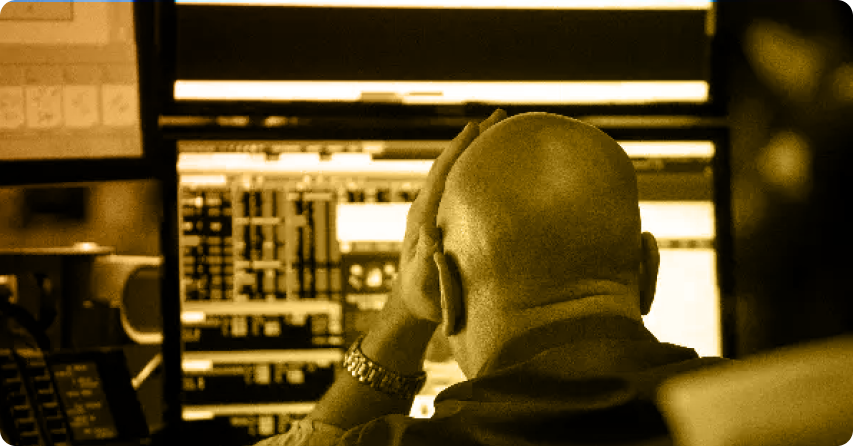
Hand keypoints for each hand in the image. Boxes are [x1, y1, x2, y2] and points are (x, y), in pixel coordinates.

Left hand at [386, 109, 507, 324]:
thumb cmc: (422, 296)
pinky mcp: (449, 217)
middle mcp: (431, 206)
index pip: (442, 174)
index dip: (458, 149)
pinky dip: (481, 168)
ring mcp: (439, 209)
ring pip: (459, 171)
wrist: (414, 303)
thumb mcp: (423, 283)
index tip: (476, 127)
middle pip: (452, 163)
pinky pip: (465, 185)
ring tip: (504, 129)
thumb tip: (431, 236)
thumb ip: (426, 262)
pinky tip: (499, 162)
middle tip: (501, 116)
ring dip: (478, 149)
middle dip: (474, 139)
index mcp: (424, 215)